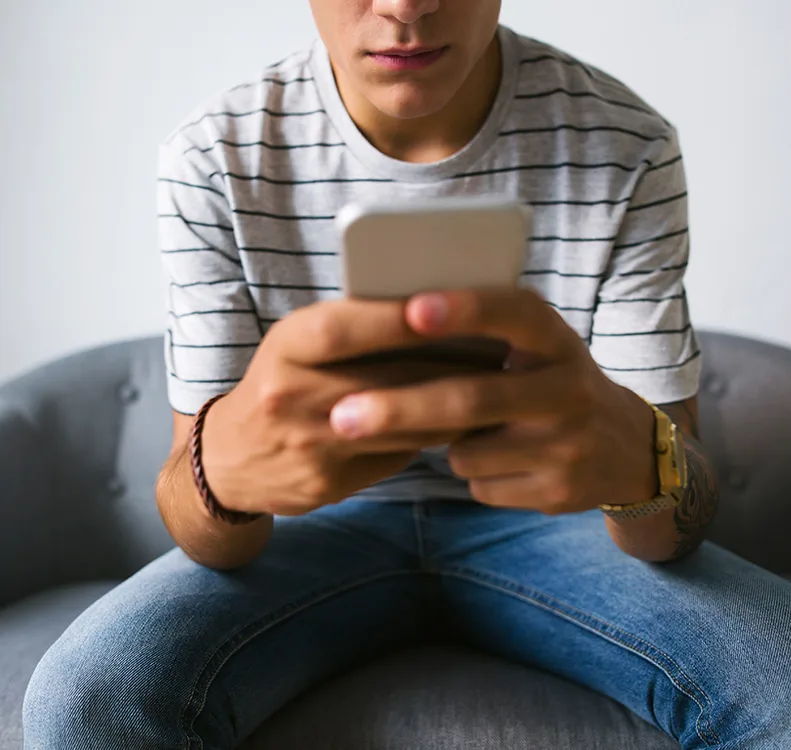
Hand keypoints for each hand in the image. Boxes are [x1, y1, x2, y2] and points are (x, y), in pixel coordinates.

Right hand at [200, 298, 484, 516]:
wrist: (230, 459)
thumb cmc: (281, 383)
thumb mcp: (297, 346)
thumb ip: (352, 332)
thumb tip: (435, 316)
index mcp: (283, 348)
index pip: (340, 328)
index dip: (392, 318)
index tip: (447, 306)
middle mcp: (289, 396)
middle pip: (382, 380)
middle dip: (445, 365)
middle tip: (498, 350)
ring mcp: (308, 446)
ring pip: (399, 424)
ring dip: (452, 405)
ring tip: (494, 384)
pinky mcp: (325, 484)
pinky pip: (395, 456)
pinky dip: (432, 437)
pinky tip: (463, 422)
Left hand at [329, 288, 658, 514]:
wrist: (624, 448)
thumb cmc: (551, 380)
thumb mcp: (538, 346)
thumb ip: (488, 334)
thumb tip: (393, 321)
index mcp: (557, 339)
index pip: (513, 313)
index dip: (465, 311)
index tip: (412, 310)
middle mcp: (568, 389)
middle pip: (474, 398)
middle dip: (401, 408)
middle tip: (340, 416)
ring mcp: (567, 445)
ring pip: (467, 451)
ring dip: (445, 444)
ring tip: (476, 429)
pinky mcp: (558, 491)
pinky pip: (481, 485)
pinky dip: (473, 472)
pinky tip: (504, 460)